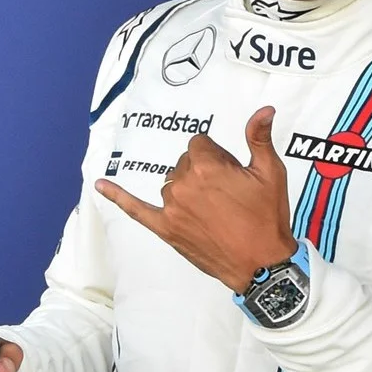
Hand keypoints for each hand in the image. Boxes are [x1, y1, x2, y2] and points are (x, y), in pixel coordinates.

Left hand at [96, 107, 298, 293]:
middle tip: (228, 192)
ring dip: (186, 186)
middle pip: (185, 162)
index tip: (233, 172)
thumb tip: (264, 109)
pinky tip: (100, 185)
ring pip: (171, 183)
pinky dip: (117, 196)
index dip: (218, 156)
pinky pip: (135, 209)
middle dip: (203, 169)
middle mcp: (183, 185)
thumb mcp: (270, 173)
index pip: (200, 144)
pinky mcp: (165, 228)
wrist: (260, 263)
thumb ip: (259, 137)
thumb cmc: (267, 216)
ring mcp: (171, 208)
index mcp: (208, 167)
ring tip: (211, 206)